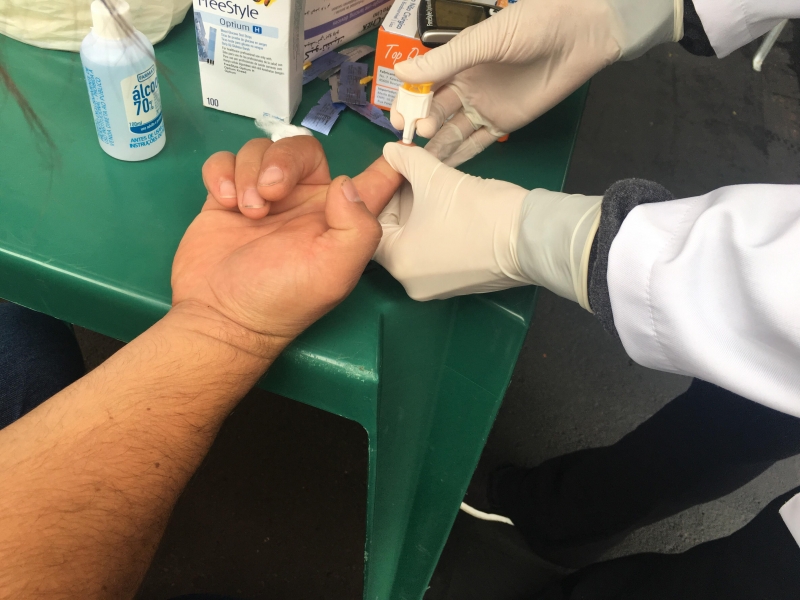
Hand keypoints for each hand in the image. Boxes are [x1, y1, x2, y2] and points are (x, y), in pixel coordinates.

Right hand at [171, 137, 402, 356]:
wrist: (220, 316)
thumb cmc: (282, 299)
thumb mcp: (335, 272)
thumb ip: (357, 227)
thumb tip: (346, 184)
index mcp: (339, 215)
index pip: (374, 178)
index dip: (390, 158)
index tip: (397, 141)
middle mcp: (305, 201)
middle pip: (301, 148)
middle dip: (282, 162)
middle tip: (269, 194)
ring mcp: (264, 196)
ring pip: (260, 150)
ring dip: (249, 173)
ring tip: (245, 210)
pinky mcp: (226, 197)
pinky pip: (226, 160)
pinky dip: (222, 173)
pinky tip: (224, 202)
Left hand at [375, 143, 600, 308]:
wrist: (532, 238)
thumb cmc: (477, 210)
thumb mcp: (435, 177)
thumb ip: (405, 160)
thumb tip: (390, 149)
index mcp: (398, 263)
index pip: (370, 227)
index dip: (378, 195)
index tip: (389, 172)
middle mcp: (411, 282)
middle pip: (393, 236)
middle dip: (401, 203)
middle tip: (411, 173)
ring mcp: (436, 287)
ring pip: (415, 243)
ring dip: (419, 214)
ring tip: (432, 186)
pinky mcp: (458, 284)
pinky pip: (435, 253)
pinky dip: (436, 230)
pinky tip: (449, 207)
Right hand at [390, 0, 681, 165]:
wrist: (580, 34)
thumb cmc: (530, 25)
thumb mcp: (483, 41)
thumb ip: (445, 61)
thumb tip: (402, 72)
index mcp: (457, 62)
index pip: (424, 86)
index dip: (409, 101)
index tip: (397, 117)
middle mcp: (466, 87)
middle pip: (435, 112)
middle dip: (422, 124)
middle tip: (417, 135)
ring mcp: (484, 107)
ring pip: (452, 131)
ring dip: (437, 144)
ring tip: (423, 160)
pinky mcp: (504, 124)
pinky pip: (477, 143)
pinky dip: (460, 155)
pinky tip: (443, 168)